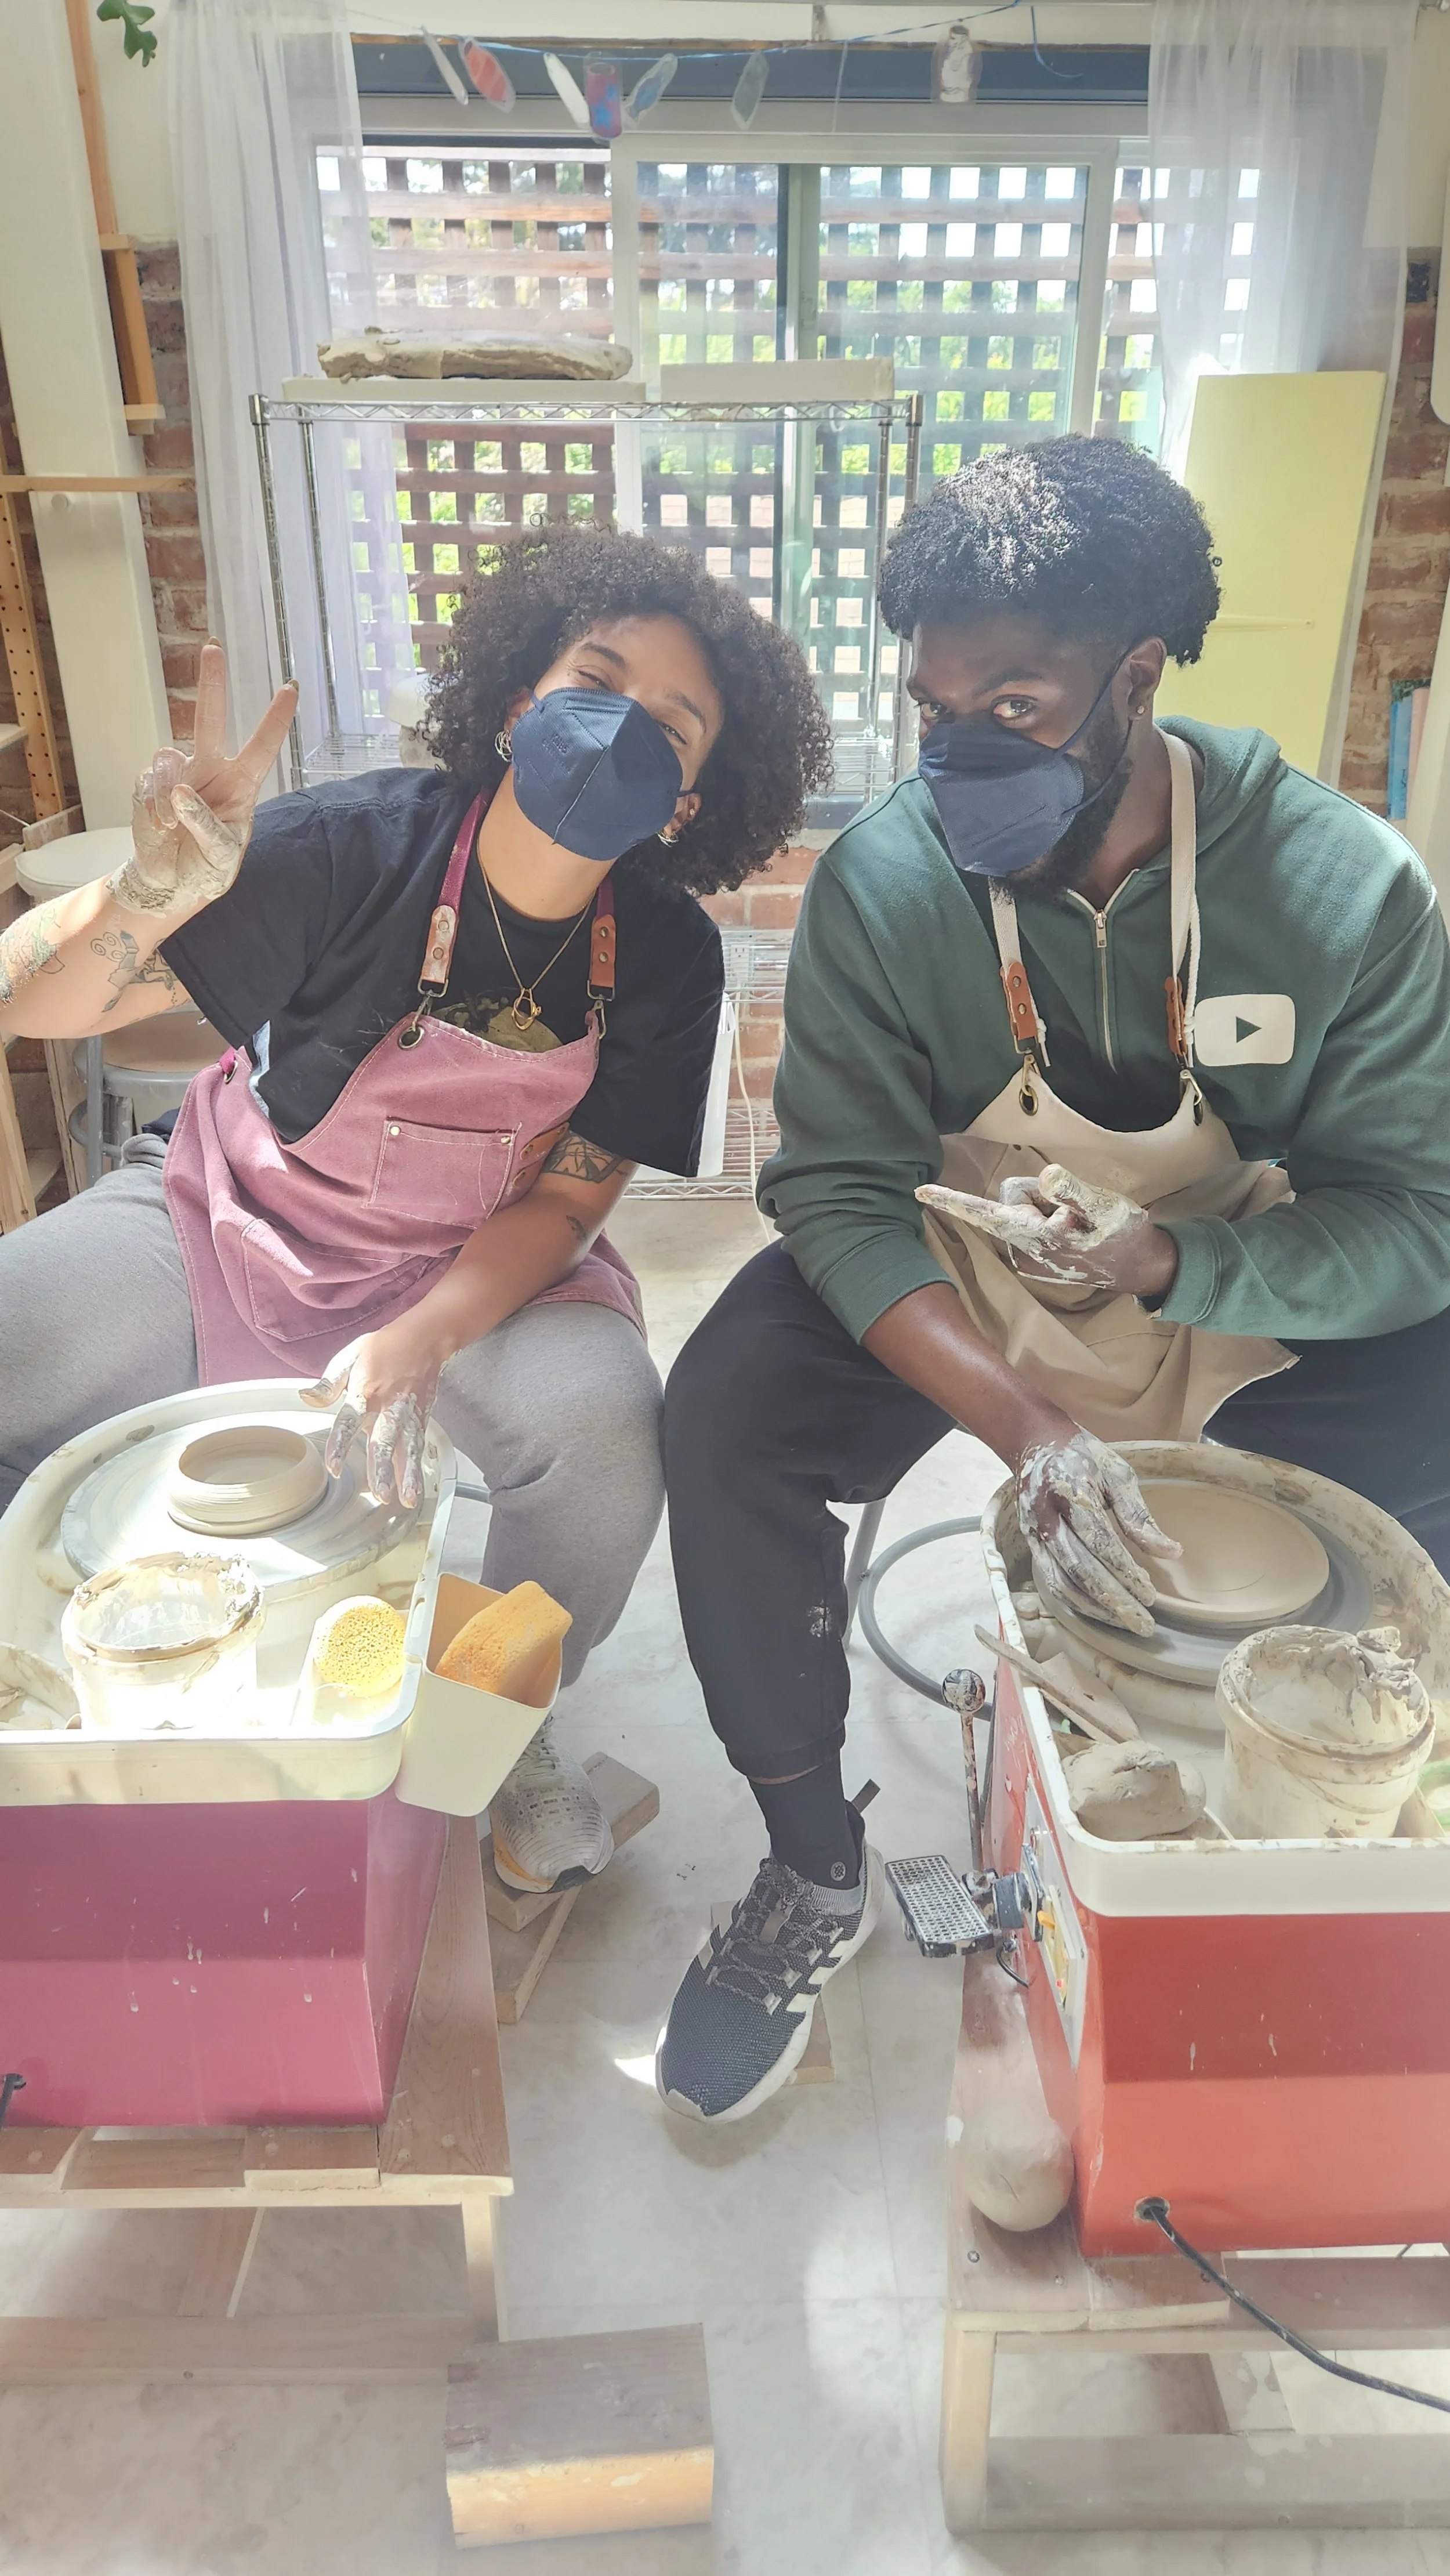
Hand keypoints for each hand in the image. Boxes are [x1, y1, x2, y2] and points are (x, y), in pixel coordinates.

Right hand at [109, 640, 298, 921]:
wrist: (171, 882)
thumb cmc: (208, 866)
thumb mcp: (221, 856)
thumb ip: (206, 825)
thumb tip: (181, 792)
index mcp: (241, 784)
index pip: (261, 746)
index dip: (276, 719)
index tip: (291, 687)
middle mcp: (210, 769)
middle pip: (209, 719)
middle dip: (211, 682)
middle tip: (213, 646)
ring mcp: (177, 773)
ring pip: (168, 764)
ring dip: (170, 804)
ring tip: (175, 832)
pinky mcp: (149, 784)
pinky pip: (147, 789)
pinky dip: (152, 814)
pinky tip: (160, 829)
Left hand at [301, 1320, 443, 1507]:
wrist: (423, 1338)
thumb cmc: (382, 1348)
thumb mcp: (349, 1357)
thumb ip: (329, 1383)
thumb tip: (306, 1397)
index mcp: (365, 1392)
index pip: (349, 1422)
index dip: (341, 1445)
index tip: (334, 1468)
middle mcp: (388, 1406)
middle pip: (385, 1441)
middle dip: (384, 1469)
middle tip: (381, 1494)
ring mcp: (408, 1414)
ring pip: (408, 1448)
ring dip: (407, 1475)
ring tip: (407, 1499)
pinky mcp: (422, 1418)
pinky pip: (419, 1446)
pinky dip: (418, 1468)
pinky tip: (416, 1488)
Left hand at [918, 1163, 1178, 1301]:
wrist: (1140, 1266)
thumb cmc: (1122, 1234)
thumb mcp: (1104, 1206)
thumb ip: (1073, 1190)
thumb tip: (1048, 1175)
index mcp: (1033, 1236)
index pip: (984, 1213)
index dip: (952, 1200)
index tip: (920, 1192)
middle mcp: (1022, 1248)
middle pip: (1013, 1196)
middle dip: (1040, 1195)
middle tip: (1076, 1213)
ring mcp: (1028, 1254)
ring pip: (1024, 1206)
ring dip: (1049, 1208)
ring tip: (1079, 1224)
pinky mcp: (1035, 1256)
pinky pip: (1033, 1219)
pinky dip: (1052, 1218)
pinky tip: (1075, 1231)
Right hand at [1016, 1428, 1180, 1637]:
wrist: (1035, 1442)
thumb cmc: (1084, 1457)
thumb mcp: (1117, 1474)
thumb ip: (1139, 1515)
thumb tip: (1171, 1552)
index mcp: (1069, 1490)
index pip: (1099, 1541)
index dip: (1125, 1572)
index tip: (1151, 1594)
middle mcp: (1045, 1515)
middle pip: (1080, 1569)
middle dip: (1114, 1600)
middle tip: (1144, 1625)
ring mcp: (1034, 1532)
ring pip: (1063, 1581)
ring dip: (1096, 1607)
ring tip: (1126, 1623)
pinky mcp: (1030, 1544)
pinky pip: (1052, 1581)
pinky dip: (1077, 1601)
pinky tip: (1102, 1611)